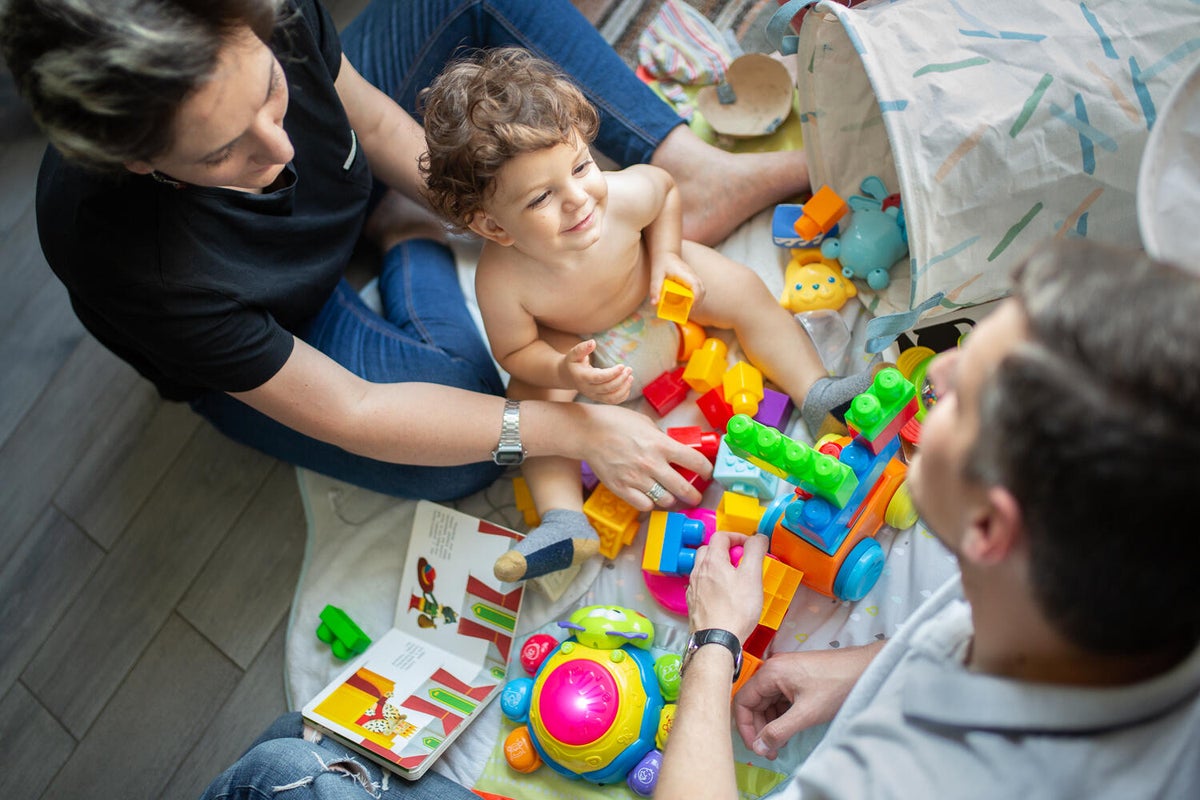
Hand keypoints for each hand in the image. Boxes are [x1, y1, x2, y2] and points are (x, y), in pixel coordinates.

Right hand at [563, 340, 632, 403]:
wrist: (567, 377)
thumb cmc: (572, 362)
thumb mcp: (574, 354)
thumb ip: (582, 348)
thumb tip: (593, 342)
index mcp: (582, 377)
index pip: (599, 378)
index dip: (612, 373)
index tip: (622, 366)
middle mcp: (588, 389)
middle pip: (607, 388)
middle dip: (621, 379)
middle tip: (629, 369)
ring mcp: (593, 395)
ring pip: (611, 398)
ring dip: (624, 388)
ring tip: (630, 377)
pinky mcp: (599, 398)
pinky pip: (613, 401)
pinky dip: (622, 395)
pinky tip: (627, 384)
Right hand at [575, 403, 711, 509]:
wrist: (587, 432)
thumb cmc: (615, 422)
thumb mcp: (645, 423)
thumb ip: (662, 439)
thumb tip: (674, 450)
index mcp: (661, 444)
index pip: (695, 461)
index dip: (706, 469)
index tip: (706, 472)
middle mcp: (652, 464)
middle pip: (684, 488)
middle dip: (693, 495)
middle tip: (694, 497)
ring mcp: (636, 478)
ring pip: (665, 500)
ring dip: (670, 499)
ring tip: (669, 496)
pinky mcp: (622, 489)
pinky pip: (644, 505)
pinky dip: (649, 503)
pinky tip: (648, 496)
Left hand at [650, 252, 705, 309]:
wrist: (666, 254)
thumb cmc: (661, 263)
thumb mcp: (655, 275)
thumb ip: (655, 288)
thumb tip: (654, 303)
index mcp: (685, 274)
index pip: (696, 286)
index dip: (696, 298)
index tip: (690, 307)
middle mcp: (692, 275)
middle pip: (702, 290)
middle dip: (697, 302)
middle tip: (688, 311)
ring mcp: (694, 277)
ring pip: (702, 290)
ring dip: (697, 301)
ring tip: (688, 309)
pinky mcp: (693, 279)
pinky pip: (699, 290)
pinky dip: (696, 298)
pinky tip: (687, 303)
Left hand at [686, 531, 766, 641]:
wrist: (716, 640)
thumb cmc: (736, 609)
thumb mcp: (752, 576)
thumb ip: (755, 552)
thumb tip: (758, 537)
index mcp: (712, 561)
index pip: (721, 536)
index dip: (737, 536)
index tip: (750, 545)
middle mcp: (698, 571)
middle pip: (708, 549)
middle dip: (725, 550)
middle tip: (741, 561)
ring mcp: (693, 588)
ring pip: (703, 567)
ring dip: (718, 566)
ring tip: (734, 578)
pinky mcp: (693, 603)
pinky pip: (701, 584)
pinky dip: (712, 582)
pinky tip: (723, 594)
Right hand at [733, 643, 881, 759]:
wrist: (866, 669)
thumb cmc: (837, 686)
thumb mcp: (805, 713)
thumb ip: (778, 731)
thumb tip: (759, 747)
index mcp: (770, 673)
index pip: (742, 700)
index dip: (745, 726)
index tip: (755, 747)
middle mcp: (774, 669)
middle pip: (754, 702)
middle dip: (759, 728)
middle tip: (770, 750)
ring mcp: (786, 672)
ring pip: (767, 702)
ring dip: (771, 724)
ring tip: (781, 743)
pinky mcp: (797, 677)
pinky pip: (780, 699)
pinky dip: (781, 715)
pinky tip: (789, 729)